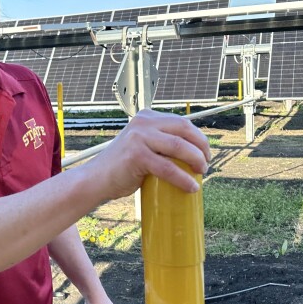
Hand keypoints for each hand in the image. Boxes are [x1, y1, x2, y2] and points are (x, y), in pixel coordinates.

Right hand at [87, 109, 210, 200]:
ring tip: (201, 173)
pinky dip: (183, 179)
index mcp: (146, 117)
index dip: (199, 138)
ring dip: (196, 160)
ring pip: (179, 147)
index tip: (205, 153)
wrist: (96, 179)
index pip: (181, 122)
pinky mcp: (137, 155)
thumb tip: (191, 153)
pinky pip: (168, 167)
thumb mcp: (142, 145)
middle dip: (201, 147)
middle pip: (184, 129)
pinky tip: (191, 187)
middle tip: (206, 164)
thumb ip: (159, 142)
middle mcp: (143, 122)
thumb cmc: (122, 167)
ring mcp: (139, 137)